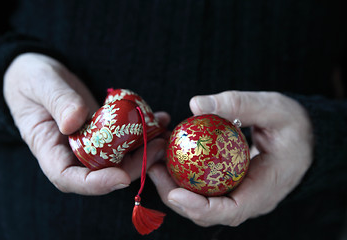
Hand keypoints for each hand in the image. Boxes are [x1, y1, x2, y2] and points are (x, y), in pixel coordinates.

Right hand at [3, 53, 168, 194]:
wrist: (38, 75)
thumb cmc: (31, 79)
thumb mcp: (41, 84)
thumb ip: (57, 101)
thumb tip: (75, 122)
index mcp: (49, 149)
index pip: (69, 178)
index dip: (96, 184)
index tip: (120, 178)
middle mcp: (72, 152)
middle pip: (103, 171)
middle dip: (133, 165)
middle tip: (157, 147)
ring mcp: (90, 143)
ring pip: (119, 156)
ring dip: (145, 149)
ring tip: (164, 133)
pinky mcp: (103, 131)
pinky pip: (124, 136)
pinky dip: (144, 129)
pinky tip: (160, 117)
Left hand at [148, 91, 312, 225]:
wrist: (304, 136)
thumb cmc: (293, 125)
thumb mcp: (273, 108)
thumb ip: (238, 104)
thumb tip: (195, 104)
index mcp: (265, 189)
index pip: (231, 211)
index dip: (200, 208)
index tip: (175, 192)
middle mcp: (249, 199)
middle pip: (207, 211)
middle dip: (176, 196)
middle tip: (154, 168)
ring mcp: (239, 194)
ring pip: (201, 201)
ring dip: (174, 186)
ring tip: (156, 161)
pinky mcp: (231, 185)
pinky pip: (204, 187)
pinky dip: (185, 175)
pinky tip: (172, 155)